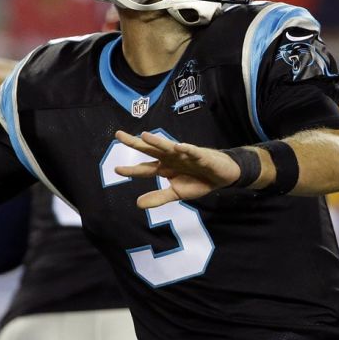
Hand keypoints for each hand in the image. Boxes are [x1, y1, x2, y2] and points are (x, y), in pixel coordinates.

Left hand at [112, 131, 240, 208]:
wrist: (221, 176)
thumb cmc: (198, 181)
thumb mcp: (176, 194)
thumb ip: (158, 198)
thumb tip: (137, 204)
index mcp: (164, 168)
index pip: (144, 168)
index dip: (131, 170)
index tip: (116, 169)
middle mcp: (171, 158)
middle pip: (150, 150)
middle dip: (135, 142)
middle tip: (118, 135)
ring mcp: (184, 155)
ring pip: (168, 147)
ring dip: (157, 141)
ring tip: (144, 136)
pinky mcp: (200, 155)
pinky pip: (192, 151)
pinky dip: (186, 149)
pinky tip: (178, 147)